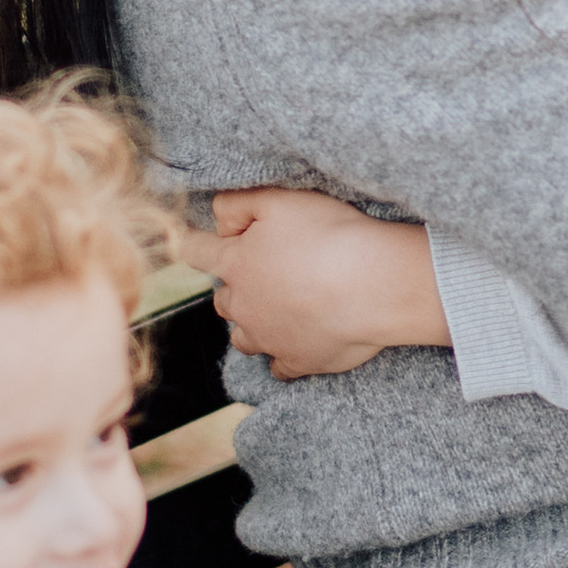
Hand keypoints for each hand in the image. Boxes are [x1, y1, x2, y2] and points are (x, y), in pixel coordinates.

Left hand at [187, 188, 452, 378]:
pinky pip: (280, 367)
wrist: (374, 284)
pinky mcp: (298, 362)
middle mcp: (244, 306)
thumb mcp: (280, 200)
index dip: (193, 243)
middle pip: (222, 300)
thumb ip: (238, 204)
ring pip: (243, 338)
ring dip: (254, 324)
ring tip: (278, 311)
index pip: (196, 251)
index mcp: (236, 264)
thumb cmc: (330, 235)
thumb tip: (218, 219)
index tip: (194, 241)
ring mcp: (269, 338)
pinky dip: (284, 356)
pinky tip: (299, 344)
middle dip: (236, 287)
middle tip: (265, 272)